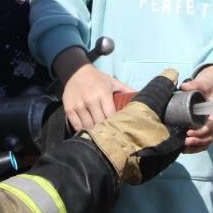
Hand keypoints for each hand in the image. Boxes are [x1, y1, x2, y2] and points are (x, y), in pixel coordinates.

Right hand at [80, 69, 184, 183]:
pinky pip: (76, 126)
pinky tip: (89, 135)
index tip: (122, 134)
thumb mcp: (113, 82)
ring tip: (102, 140)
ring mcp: (79, 106)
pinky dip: (83, 132)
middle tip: (113, 140)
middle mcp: (90, 100)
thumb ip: (127, 91)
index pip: (111, 115)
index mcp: (103, 94)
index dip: (117, 126)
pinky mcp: (69, 109)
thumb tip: (143, 99)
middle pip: (100, 123)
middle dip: (107, 132)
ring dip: (95, 134)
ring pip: (88, 127)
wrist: (76, 71)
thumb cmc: (98, 79)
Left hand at [180, 65, 212, 153]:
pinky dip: (194, 148)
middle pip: (210, 137)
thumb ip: (194, 84)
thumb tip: (184, 86)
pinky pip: (203, 144)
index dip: (201, 131)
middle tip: (184, 142)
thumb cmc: (206, 87)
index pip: (212, 125)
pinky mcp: (206, 132)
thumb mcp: (202, 84)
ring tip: (183, 148)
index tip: (188, 132)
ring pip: (206, 143)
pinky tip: (183, 149)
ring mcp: (212, 129)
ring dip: (195, 148)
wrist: (208, 89)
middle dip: (197, 142)